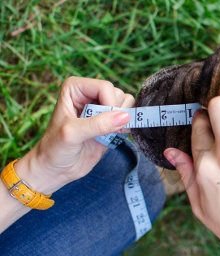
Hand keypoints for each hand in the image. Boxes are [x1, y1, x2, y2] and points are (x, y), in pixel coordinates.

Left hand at [16, 77, 133, 193]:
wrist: (56, 169)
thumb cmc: (55, 148)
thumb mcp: (73, 134)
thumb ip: (98, 124)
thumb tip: (125, 116)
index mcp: (76, 88)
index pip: (105, 87)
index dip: (109, 104)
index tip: (100, 123)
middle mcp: (90, 94)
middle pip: (118, 94)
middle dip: (116, 113)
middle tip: (101, 129)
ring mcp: (101, 108)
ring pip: (126, 104)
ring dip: (122, 120)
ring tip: (106, 133)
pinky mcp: (111, 122)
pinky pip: (129, 117)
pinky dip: (127, 127)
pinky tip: (113, 136)